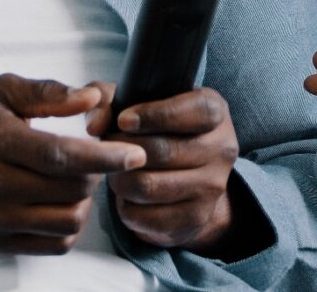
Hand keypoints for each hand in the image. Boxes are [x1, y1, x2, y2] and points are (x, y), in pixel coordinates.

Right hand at [0, 74, 146, 253]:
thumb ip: (48, 92)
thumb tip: (94, 96)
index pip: (62, 157)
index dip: (105, 156)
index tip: (133, 152)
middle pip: (72, 191)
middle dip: (98, 172)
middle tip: (97, 155)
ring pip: (67, 222)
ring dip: (85, 200)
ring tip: (78, 178)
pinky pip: (52, 245)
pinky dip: (68, 226)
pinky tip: (62, 202)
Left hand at [85, 83, 241, 252]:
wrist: (187, 178)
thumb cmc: (158, 130)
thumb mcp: (138, 102)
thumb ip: (109, 99)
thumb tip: (94, 125)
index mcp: (215, 111)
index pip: (195, 111)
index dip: (155, 115)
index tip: (124, 120)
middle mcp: (222, 148)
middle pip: (161, 151)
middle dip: (123, 150)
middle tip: (108, 149)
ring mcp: (212, 186)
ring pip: (148, 185)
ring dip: (120, 179)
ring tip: (115, 171)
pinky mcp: (195, 217)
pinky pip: (145, 216)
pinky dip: (125, 206)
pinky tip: (127, 195)